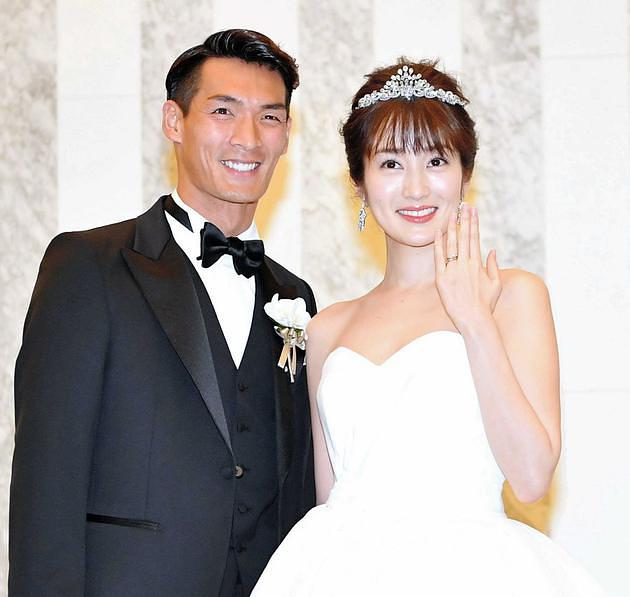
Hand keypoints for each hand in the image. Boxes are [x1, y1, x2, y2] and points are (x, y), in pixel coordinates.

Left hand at [433, 204, 500, 332]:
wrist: (474, 319)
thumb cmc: (486, 304)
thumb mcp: (496, 284)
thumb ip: (493, 266)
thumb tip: (492, 250)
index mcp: (478, 263)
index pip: (475, 238)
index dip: (474, 223)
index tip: (473, 211)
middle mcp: (466, 264)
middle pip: (464, 237)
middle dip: (464, 219)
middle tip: (464, 205)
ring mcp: (453, 270)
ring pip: (452, 244)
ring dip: (452, 227)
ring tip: (451, 213)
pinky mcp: (442, 278)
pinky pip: (439, 258)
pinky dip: (438, 244)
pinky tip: (437, 232)